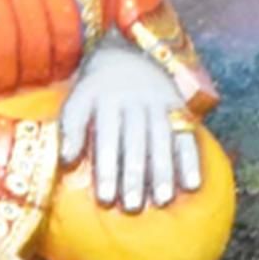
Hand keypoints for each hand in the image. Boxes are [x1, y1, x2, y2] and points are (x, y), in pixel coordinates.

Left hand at [58, 36, 200, 215]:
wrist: (126, 52)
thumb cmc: (96, 91)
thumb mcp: (77, 100)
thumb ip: (70, 128)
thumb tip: (65, 160)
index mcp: (106, 101)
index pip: (107, 138)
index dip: (107, 168)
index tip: (105, 199)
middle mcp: (134, 100)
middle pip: (136, 142)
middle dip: (135, 175)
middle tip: (133, 206)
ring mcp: (159, 103)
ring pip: (162, 139)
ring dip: (163, 171)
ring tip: (162, 201)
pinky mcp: (178, 107)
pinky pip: (186, 134)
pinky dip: (191, 160)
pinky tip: (192, 185)